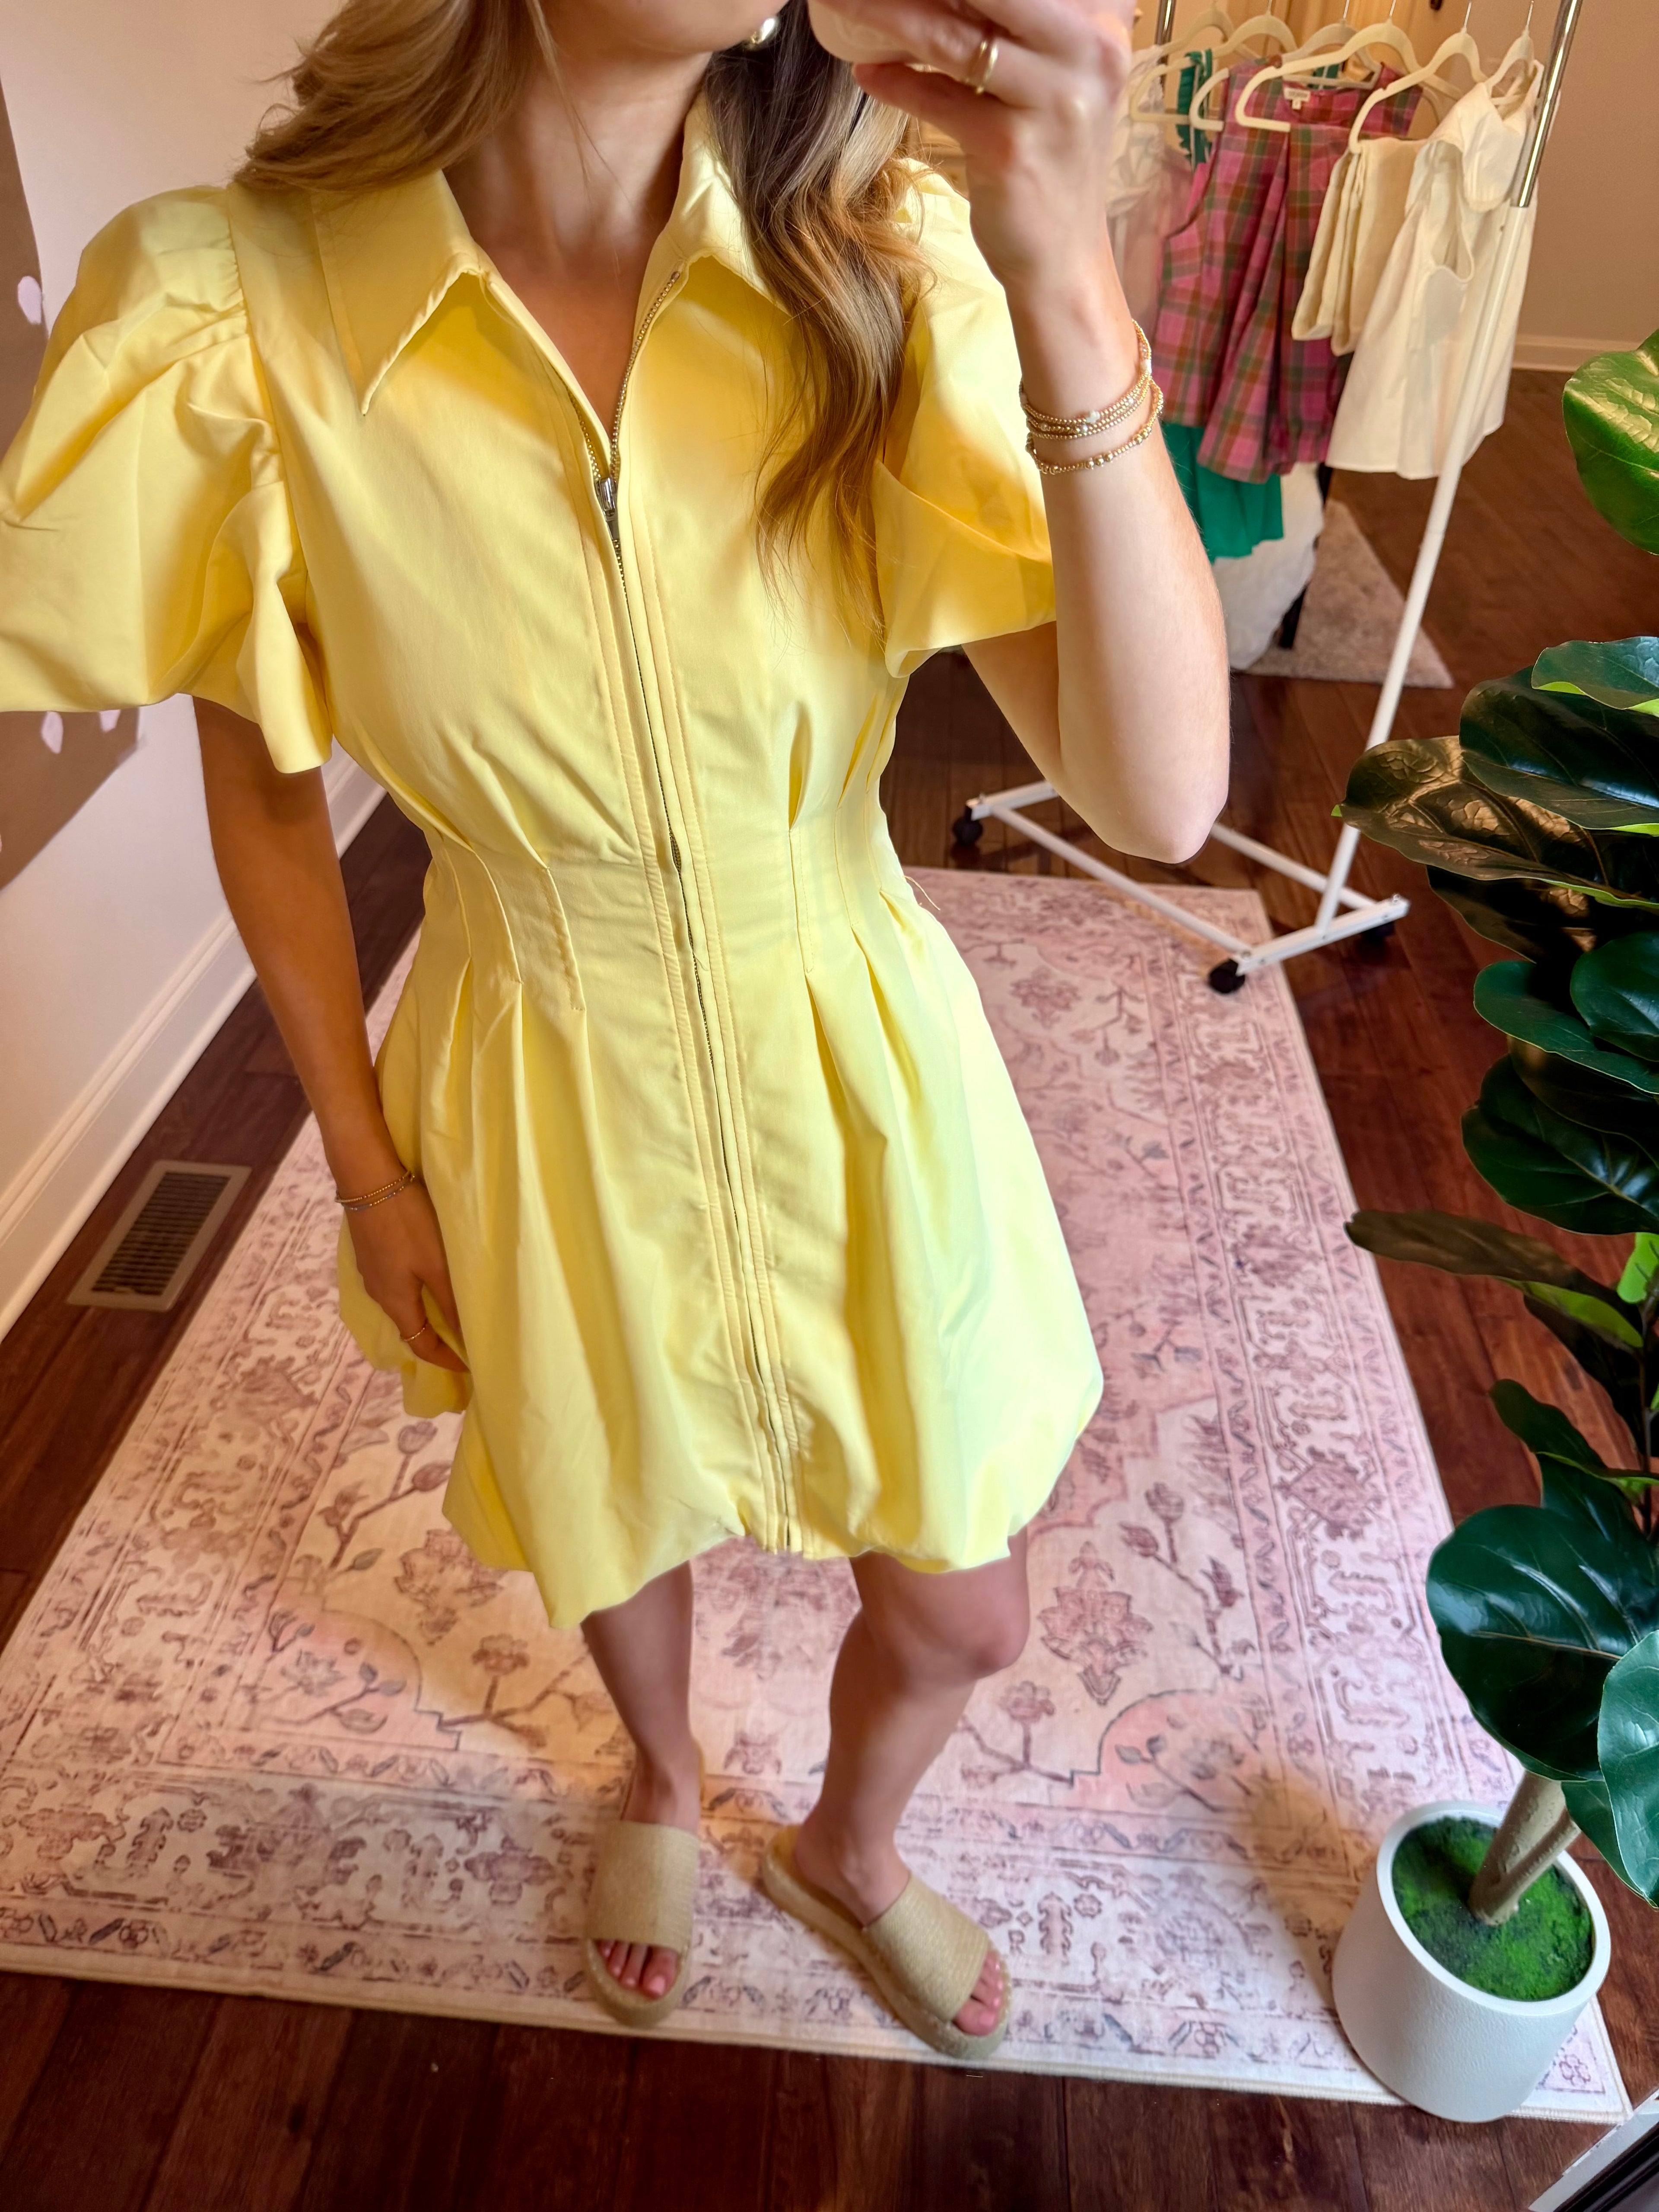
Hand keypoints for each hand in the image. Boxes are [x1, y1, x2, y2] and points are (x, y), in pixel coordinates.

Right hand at [346, 1181, 468, 1372]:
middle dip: (436, 1340)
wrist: (368, 1179)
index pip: (420, 1345)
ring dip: (426, 1314)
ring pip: (401, 1304)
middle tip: (465, 1341)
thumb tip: (465, 1338)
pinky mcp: (371, 1252)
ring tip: (452, 1313)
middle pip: (409, 1327)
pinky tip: (429, 1281)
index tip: (470, 1366)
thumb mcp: (436, 1264)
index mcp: (395, 1301)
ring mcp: (371, 1271)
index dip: (445, 1359)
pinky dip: (415, 1293)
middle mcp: (378, 1293)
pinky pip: (395, 1284)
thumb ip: (450, 1300)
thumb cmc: (408, 1222)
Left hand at [841, 0, 1135, 304]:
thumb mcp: (1051, 75)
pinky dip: (897, 83)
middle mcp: (1089, 52)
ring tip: (848, 3)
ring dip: (890, 16)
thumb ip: (1022, 23)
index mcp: (1102, 23)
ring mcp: (1053, 101)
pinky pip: (939, 98)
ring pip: (954, 37)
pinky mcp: (1012, 149)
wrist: (1064, 256)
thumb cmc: (1050, 157)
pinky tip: (868, 72)